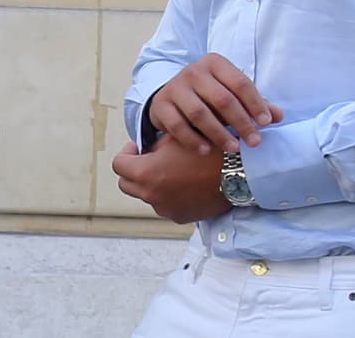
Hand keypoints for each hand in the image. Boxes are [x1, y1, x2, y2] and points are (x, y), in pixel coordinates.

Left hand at [112, 137, 231, 223]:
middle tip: (148, 159)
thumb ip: (153, 146)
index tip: (138, 147)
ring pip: (146, 195)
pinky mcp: (179, 216)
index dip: (126, 153)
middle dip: (134, 170)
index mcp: (146, 173)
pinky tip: (184, 183)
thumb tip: (145, 151)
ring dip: (151, 183)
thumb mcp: (174, 138)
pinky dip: (168, 195)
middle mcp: (151, 195)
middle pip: (126, 184)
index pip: (118, 165)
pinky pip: (165, 204)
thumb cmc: (205, 150)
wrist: (236, 172)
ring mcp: (165, 208)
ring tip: (171, 170)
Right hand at [148, 52, 282, 153]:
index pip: (240, 82)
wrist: (170, 96)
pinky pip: (177, 125)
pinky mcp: (160, 105)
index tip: (267, 123)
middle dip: (241, 122)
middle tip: (254, 142)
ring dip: (219, 133)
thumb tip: (278, 115)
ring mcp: (175, 88)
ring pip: (199, 113)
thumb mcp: (230, 93)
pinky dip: (193, 139)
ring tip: (233, 148)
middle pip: (222, 98)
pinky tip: (206, 151)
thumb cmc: (208, 95)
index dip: (255, 103)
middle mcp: (193, 72)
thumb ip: (253, 103)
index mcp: (214, 64)